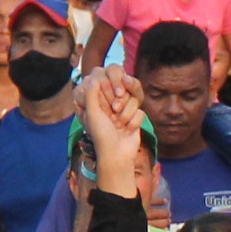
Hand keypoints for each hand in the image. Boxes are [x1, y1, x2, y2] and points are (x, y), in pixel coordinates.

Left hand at [85, 66, 143, 182]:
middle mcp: (106, 101)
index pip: (99, 79)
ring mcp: (121, 107)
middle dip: (117, 102)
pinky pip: (139, 109)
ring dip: (125, 113)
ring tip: (118, 124)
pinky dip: (133, 121)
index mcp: (92, 100)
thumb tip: (95, 77)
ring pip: (131, 97)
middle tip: (112, 114)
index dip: (105, 88)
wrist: (118, 154)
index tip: (104, 103)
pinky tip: (127, 130)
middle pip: (118, 86)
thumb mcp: (92, 113)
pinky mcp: (134, 114)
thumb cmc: (101, 135)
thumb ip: (91, 93)